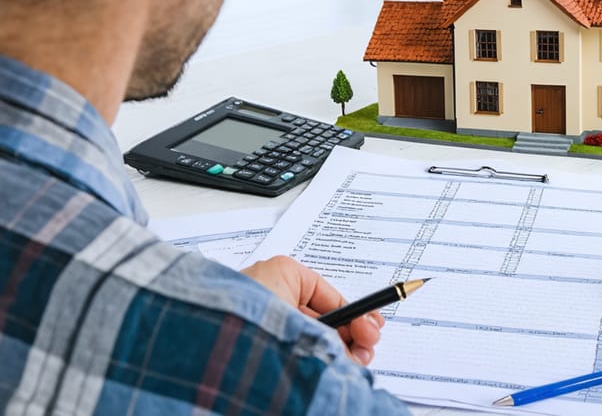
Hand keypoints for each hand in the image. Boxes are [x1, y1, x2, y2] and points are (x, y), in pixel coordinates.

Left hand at [241, 256, 385, 364]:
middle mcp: (271, 289)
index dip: (358, 317)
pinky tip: (319, 368)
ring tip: (343, 366)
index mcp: (283, 273)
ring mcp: (259, 314)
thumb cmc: (239, 324)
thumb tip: (353, 351)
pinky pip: (288, 343)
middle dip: (347, 337)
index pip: (333, 295)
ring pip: (307, 333)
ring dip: (329, 350)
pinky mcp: (248, 335)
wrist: (188, 349)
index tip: (373, 334)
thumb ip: (332, 336)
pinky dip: (305, 356)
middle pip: (323, 315)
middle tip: (362, 355)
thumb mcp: (300, 326)